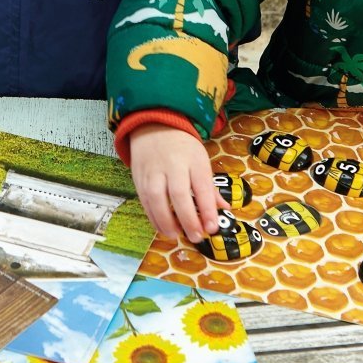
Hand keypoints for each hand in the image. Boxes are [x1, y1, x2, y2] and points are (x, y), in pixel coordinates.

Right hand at [128, 124, 228, 242]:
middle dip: (188, 219)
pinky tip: (162, 227)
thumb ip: (210, 188)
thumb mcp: (201, 161)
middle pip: (179, 195)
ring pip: (157, 199)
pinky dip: (153, 217)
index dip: (207, 210)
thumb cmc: (182, 147)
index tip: (212, 228)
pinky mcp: (139, 177)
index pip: (202, 187)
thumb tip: (224, 209)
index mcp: (193, 160)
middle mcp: (172, 165)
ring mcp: (153, 171)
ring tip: (176, 235)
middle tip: (196, 236)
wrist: (154, 126)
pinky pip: (144, 200)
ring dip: (167, 222)